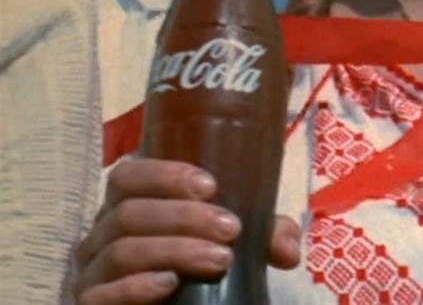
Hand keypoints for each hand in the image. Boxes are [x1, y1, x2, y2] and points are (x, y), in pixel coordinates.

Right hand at [74, 158, 300, 304]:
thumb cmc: (195, 266)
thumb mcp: (231, 243)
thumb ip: (262, 236)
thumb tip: (288, 249)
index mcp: (130, 205)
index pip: (129, 176)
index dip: (164, 175)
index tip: (210, 186)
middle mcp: (102, 234)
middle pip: (129, 213)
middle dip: (183, 217)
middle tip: (230, 230)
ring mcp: (92, 271)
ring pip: (121, 251)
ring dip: (173, 251)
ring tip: (219, 259)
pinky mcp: (90, 302)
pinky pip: (100, 294)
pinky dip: (136, 286)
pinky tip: (168, 284)